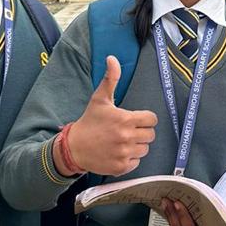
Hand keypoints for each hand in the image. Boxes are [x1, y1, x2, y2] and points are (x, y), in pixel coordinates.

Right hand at [65, 57, 157, 176]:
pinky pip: (137, 162)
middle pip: (150, 135)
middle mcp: (126, 137)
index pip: (152, 119)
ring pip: (145, 149)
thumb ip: (110, 78)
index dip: (145, 118)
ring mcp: (124, 153)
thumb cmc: (89, 121)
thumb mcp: (99, 99)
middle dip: (142, 132)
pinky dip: (130, 158)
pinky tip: (119, 152)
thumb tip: (112, 58)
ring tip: (123, 141)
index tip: (135, 119)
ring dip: (137, 145)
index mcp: (125, 119)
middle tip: (128, 130)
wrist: (74, 147)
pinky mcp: (121, 167)